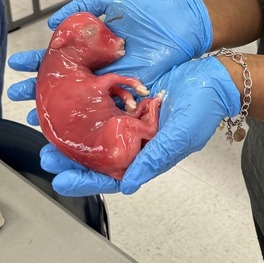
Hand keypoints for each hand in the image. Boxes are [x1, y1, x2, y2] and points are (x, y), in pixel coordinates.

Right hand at [7, 0, 213, 115]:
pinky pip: (103, 109)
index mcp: (92, 46)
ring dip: (56, 108)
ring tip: (33, 116)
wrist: (183, 22)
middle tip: (16, 95)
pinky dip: (87, 119)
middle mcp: (98, 67)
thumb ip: (84, 8)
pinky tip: (71, 125)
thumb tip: (53, 21)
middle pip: (63, 81)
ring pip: (78, 99)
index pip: (58, 55)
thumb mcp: (112, 0)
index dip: (37, 61)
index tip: (17, 65)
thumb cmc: (151, 9)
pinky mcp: (128, 94)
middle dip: (38, 88)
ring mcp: (112, 82)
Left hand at [41, 56, 241, 195]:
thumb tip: (126, 186)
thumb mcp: (179, 137)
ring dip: (74, 128)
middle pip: (96, 153)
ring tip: (50, 126)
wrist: (216, 76)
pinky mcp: (130, 95)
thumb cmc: (205, 110)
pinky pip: (104, 101)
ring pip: (96, 127)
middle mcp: (134, 139)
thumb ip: (153, 159)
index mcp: (145, 155)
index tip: (60, 181)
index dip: (84, 181)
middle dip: (70, 157)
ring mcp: (131, 117)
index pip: (109, 176)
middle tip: (47, 155)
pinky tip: (71, 97)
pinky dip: (87, 101)